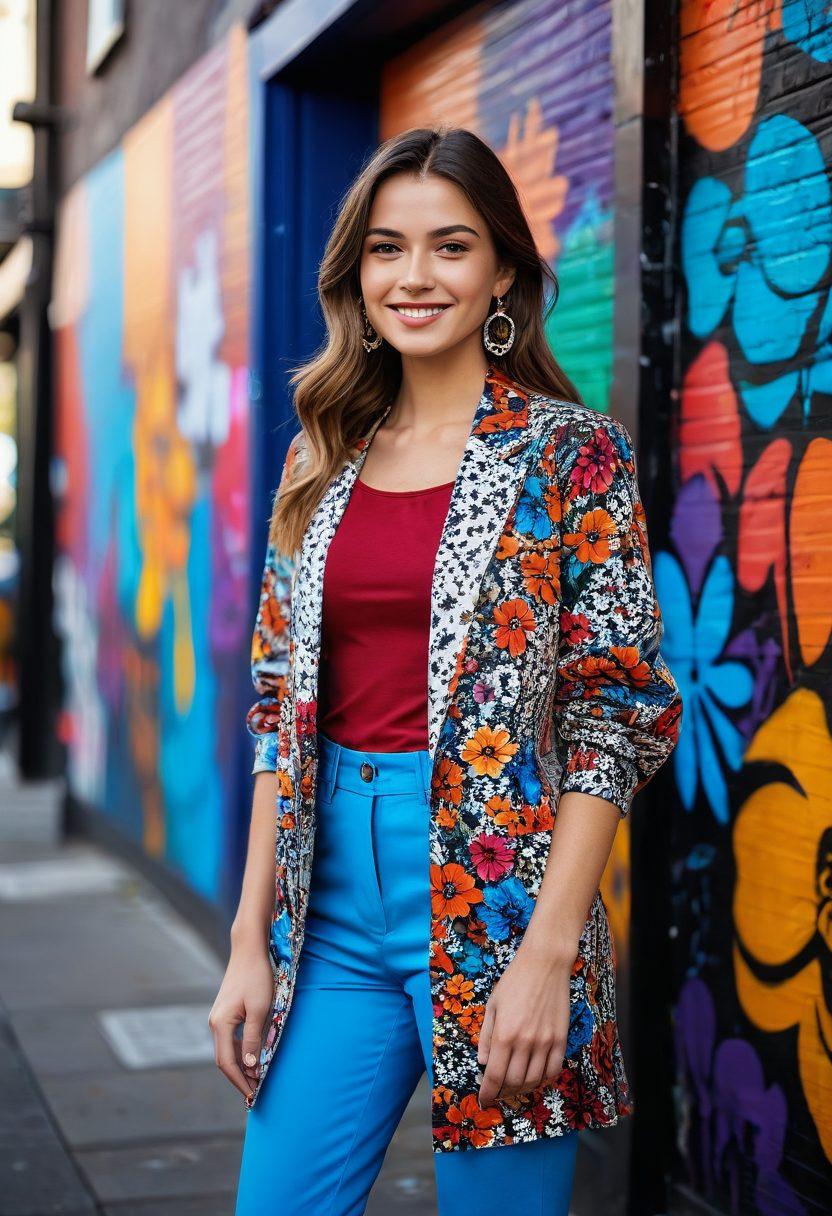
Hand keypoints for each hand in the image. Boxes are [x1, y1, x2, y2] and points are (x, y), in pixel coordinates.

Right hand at [208, 943, 273, 1100]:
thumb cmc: (257, 977)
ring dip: (240, 1065)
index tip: (252, 1095)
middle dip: (239, 1077)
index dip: (240, 1081)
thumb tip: (249, 1067)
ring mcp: (218, 1017)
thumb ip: (253, 1039)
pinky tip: (252, 1057)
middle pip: (224, 1059)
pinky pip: (230, 1039)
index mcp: (221, 1024)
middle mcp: (215, 1023)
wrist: (249, 950)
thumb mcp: (260, 1009)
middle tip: (256, 1092)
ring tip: (256, 1078)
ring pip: (226, 1049)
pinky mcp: (225, 1012)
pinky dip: (240, 1051)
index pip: (227, 1063)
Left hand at [476, 940, 573, 1107]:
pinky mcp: (561, 1039)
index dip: (488, 1092)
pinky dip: (543, 1081)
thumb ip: (487, 1036)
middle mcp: (525, 1042)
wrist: (545, 964)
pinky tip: (535, 1080)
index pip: (495, 1075)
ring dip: (521, 1090)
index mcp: (504, 1033)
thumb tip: (484, 1062)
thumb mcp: (493, 1005)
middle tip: (498, 1093)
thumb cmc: (514, 981)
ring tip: (513, 1089)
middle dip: (503, 1093)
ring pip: (534, 1080)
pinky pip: (553, 1070)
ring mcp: (546, 1042)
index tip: (484, 1100)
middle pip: (514, 1082)